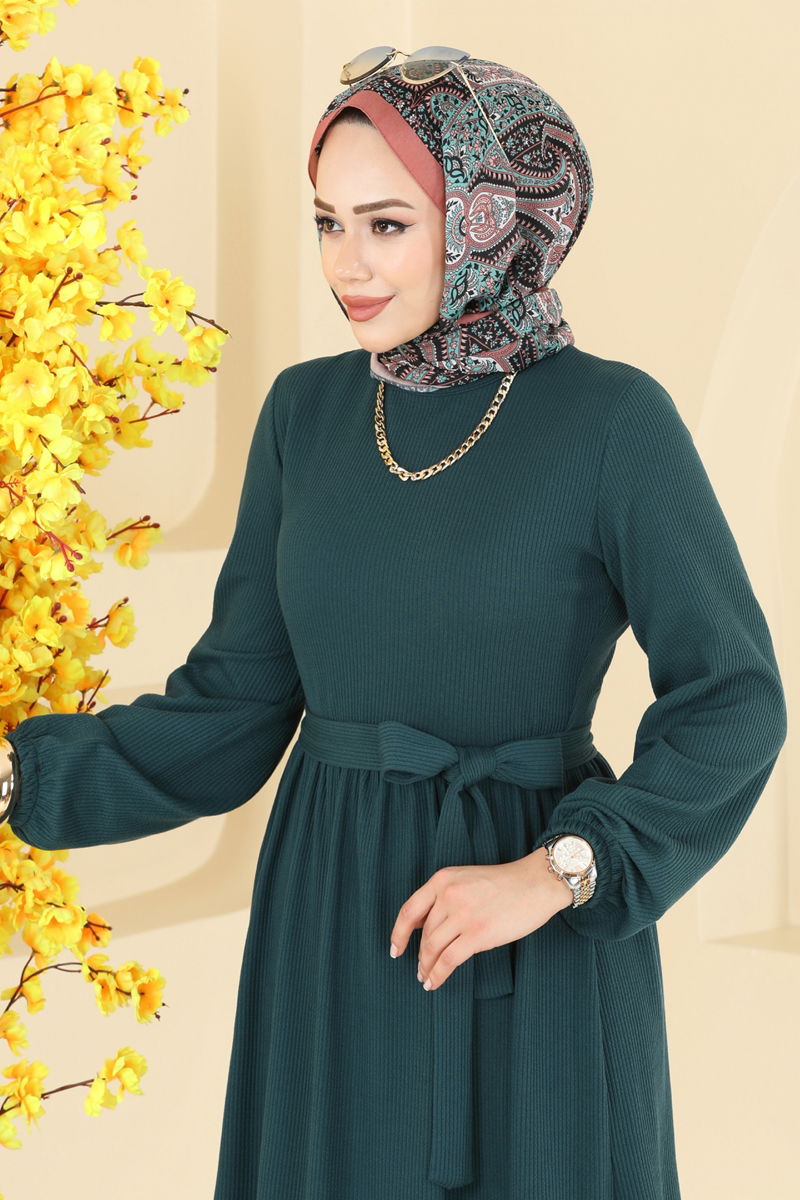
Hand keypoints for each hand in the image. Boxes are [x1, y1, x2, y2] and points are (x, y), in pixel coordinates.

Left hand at [389, 847, 572, 991]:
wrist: (535, 883)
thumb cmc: (504, 883)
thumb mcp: (465, 878)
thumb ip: (443, 897)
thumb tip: (422, 926)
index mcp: (442, 879)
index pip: (409, 910)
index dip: (398, 933)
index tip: (395, 949)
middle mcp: (448, 895)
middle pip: (424, 934)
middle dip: (420, 955)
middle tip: (420, 969)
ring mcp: (463, 915)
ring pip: (432, 948)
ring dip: (426, 967)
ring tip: (425, 978)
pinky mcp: (478, 934)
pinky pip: (448, 960)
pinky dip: (437, 975)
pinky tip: (434, 983)